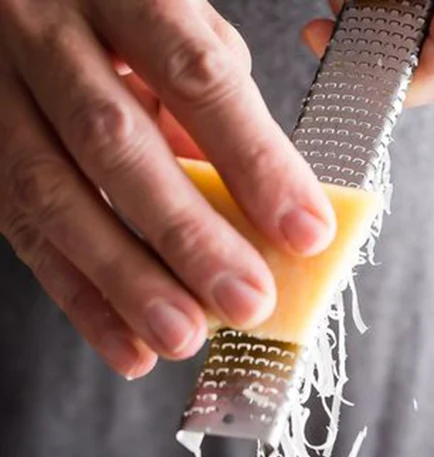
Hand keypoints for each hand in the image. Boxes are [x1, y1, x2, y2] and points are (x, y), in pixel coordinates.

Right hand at [0, 0, 336, 378]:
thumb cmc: (125, 16)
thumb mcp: (178, 26)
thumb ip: (214, 101)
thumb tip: (259, 200)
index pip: (197, 76)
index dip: (255, 161)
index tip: (306, 231)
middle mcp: (46, 32)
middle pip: (115, 144)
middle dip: (188, 235)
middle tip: (246, 302)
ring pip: (53, 195)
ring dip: (126, 282)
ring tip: (183, 336)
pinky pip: (25, 233)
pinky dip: (82, 301)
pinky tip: (129, 347)